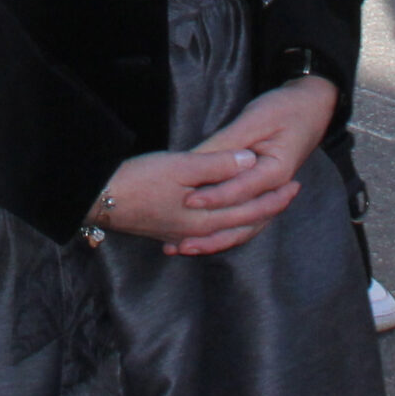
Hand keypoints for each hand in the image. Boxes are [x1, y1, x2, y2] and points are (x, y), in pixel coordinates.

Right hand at [95, 147, 302, 255]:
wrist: (99, 200)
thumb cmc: (139, 180)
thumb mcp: (181, 166)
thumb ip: (218, 165)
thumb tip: (251, 161)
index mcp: (206, 218)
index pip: (251, 210)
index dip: (275, 198)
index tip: (295, 184)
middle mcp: (198, 232)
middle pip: (243, 226)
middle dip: (268, 211)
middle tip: (288, 194)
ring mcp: (181, 234)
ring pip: (226, 232)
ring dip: (247, 220)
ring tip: (262, 208)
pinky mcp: (167, 230)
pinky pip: (207, 233)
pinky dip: (223, 227)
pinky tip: (220, 224)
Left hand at [167, 77, 339, 251]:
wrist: (311, 108)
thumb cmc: (284, 109)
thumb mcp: (253, 120)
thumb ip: (226, 144)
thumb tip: (195, 159)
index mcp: (276, 172)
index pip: (240, 190)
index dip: (213, 196)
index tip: (188, 200)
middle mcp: (274, 190)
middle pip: (241, 219)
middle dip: (208, 232)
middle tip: (178, 242)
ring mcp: (269, 194)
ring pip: (241, 226)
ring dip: (213, 239)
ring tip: (183, 248)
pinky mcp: (261, 192)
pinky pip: (242, 218)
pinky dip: (221, 229)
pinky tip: (199, 237)